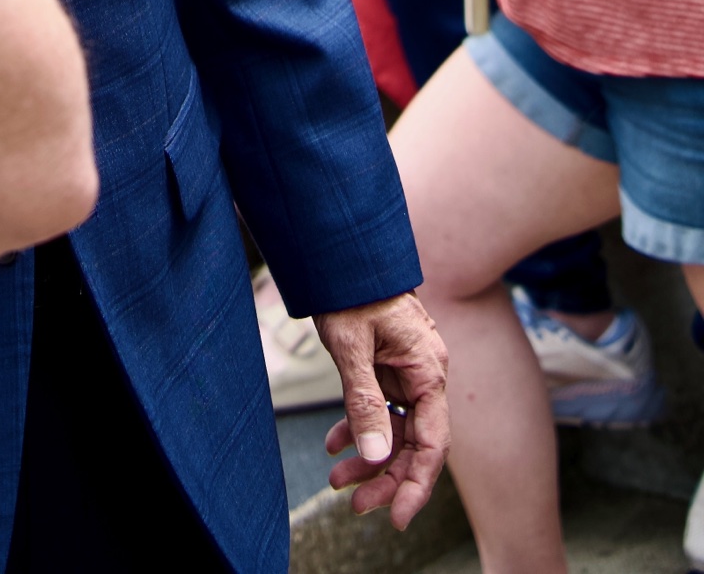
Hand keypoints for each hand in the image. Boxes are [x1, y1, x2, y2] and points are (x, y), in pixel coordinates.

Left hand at [315, 292, 449, 528]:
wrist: (343, 251)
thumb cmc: (351, 290)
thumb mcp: (351, 346)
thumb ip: (364, 400)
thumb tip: (375, 456)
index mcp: (428, 370)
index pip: (433, 442)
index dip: (416, 483)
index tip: (395, 516)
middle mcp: (424, 376)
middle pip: (413, 442)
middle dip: (385, 476)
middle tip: (353, 502)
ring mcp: (406, 373)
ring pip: (394, 429)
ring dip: (368, 456)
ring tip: (337, 480)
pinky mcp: (387, 368)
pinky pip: (379, 409)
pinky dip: (358, 428)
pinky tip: (334, 445)